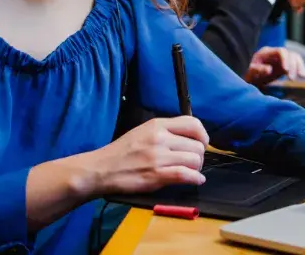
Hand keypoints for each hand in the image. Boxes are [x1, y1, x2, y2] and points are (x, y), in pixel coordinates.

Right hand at [88, 116, 208, 193]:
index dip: (203, 135)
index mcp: (158, 125)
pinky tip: (196, 180)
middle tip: (192, 162)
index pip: (193, 123)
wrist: (100, 169)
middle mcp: (160, 138)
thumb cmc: (123, 151)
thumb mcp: (144, 131)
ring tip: (191, 171)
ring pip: (194, 160)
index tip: (202, 144)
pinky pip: (185, 175)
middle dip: (199, 156)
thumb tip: (191, 139)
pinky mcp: (156, 175)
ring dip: (197, 168)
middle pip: (197, 145)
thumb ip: (166, 132)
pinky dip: (196, 178)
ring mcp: (158, 157)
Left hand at [246, 46, 304, 85]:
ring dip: (299, 66)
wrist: (250, 82)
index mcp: (266, 53)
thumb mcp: (250, 75)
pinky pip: (296, 64)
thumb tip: (269, 69)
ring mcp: (281, 59)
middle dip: (293, 66)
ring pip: (295, 58)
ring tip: (301, 77)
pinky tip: (303, 76)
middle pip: (289, 54)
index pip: (280, 51)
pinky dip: (300, 68)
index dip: (285, 59)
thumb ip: (257, 70)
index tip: (286, 71)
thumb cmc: (248, 78)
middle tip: (292, 79)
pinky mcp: (285, 65)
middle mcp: (275, 53)